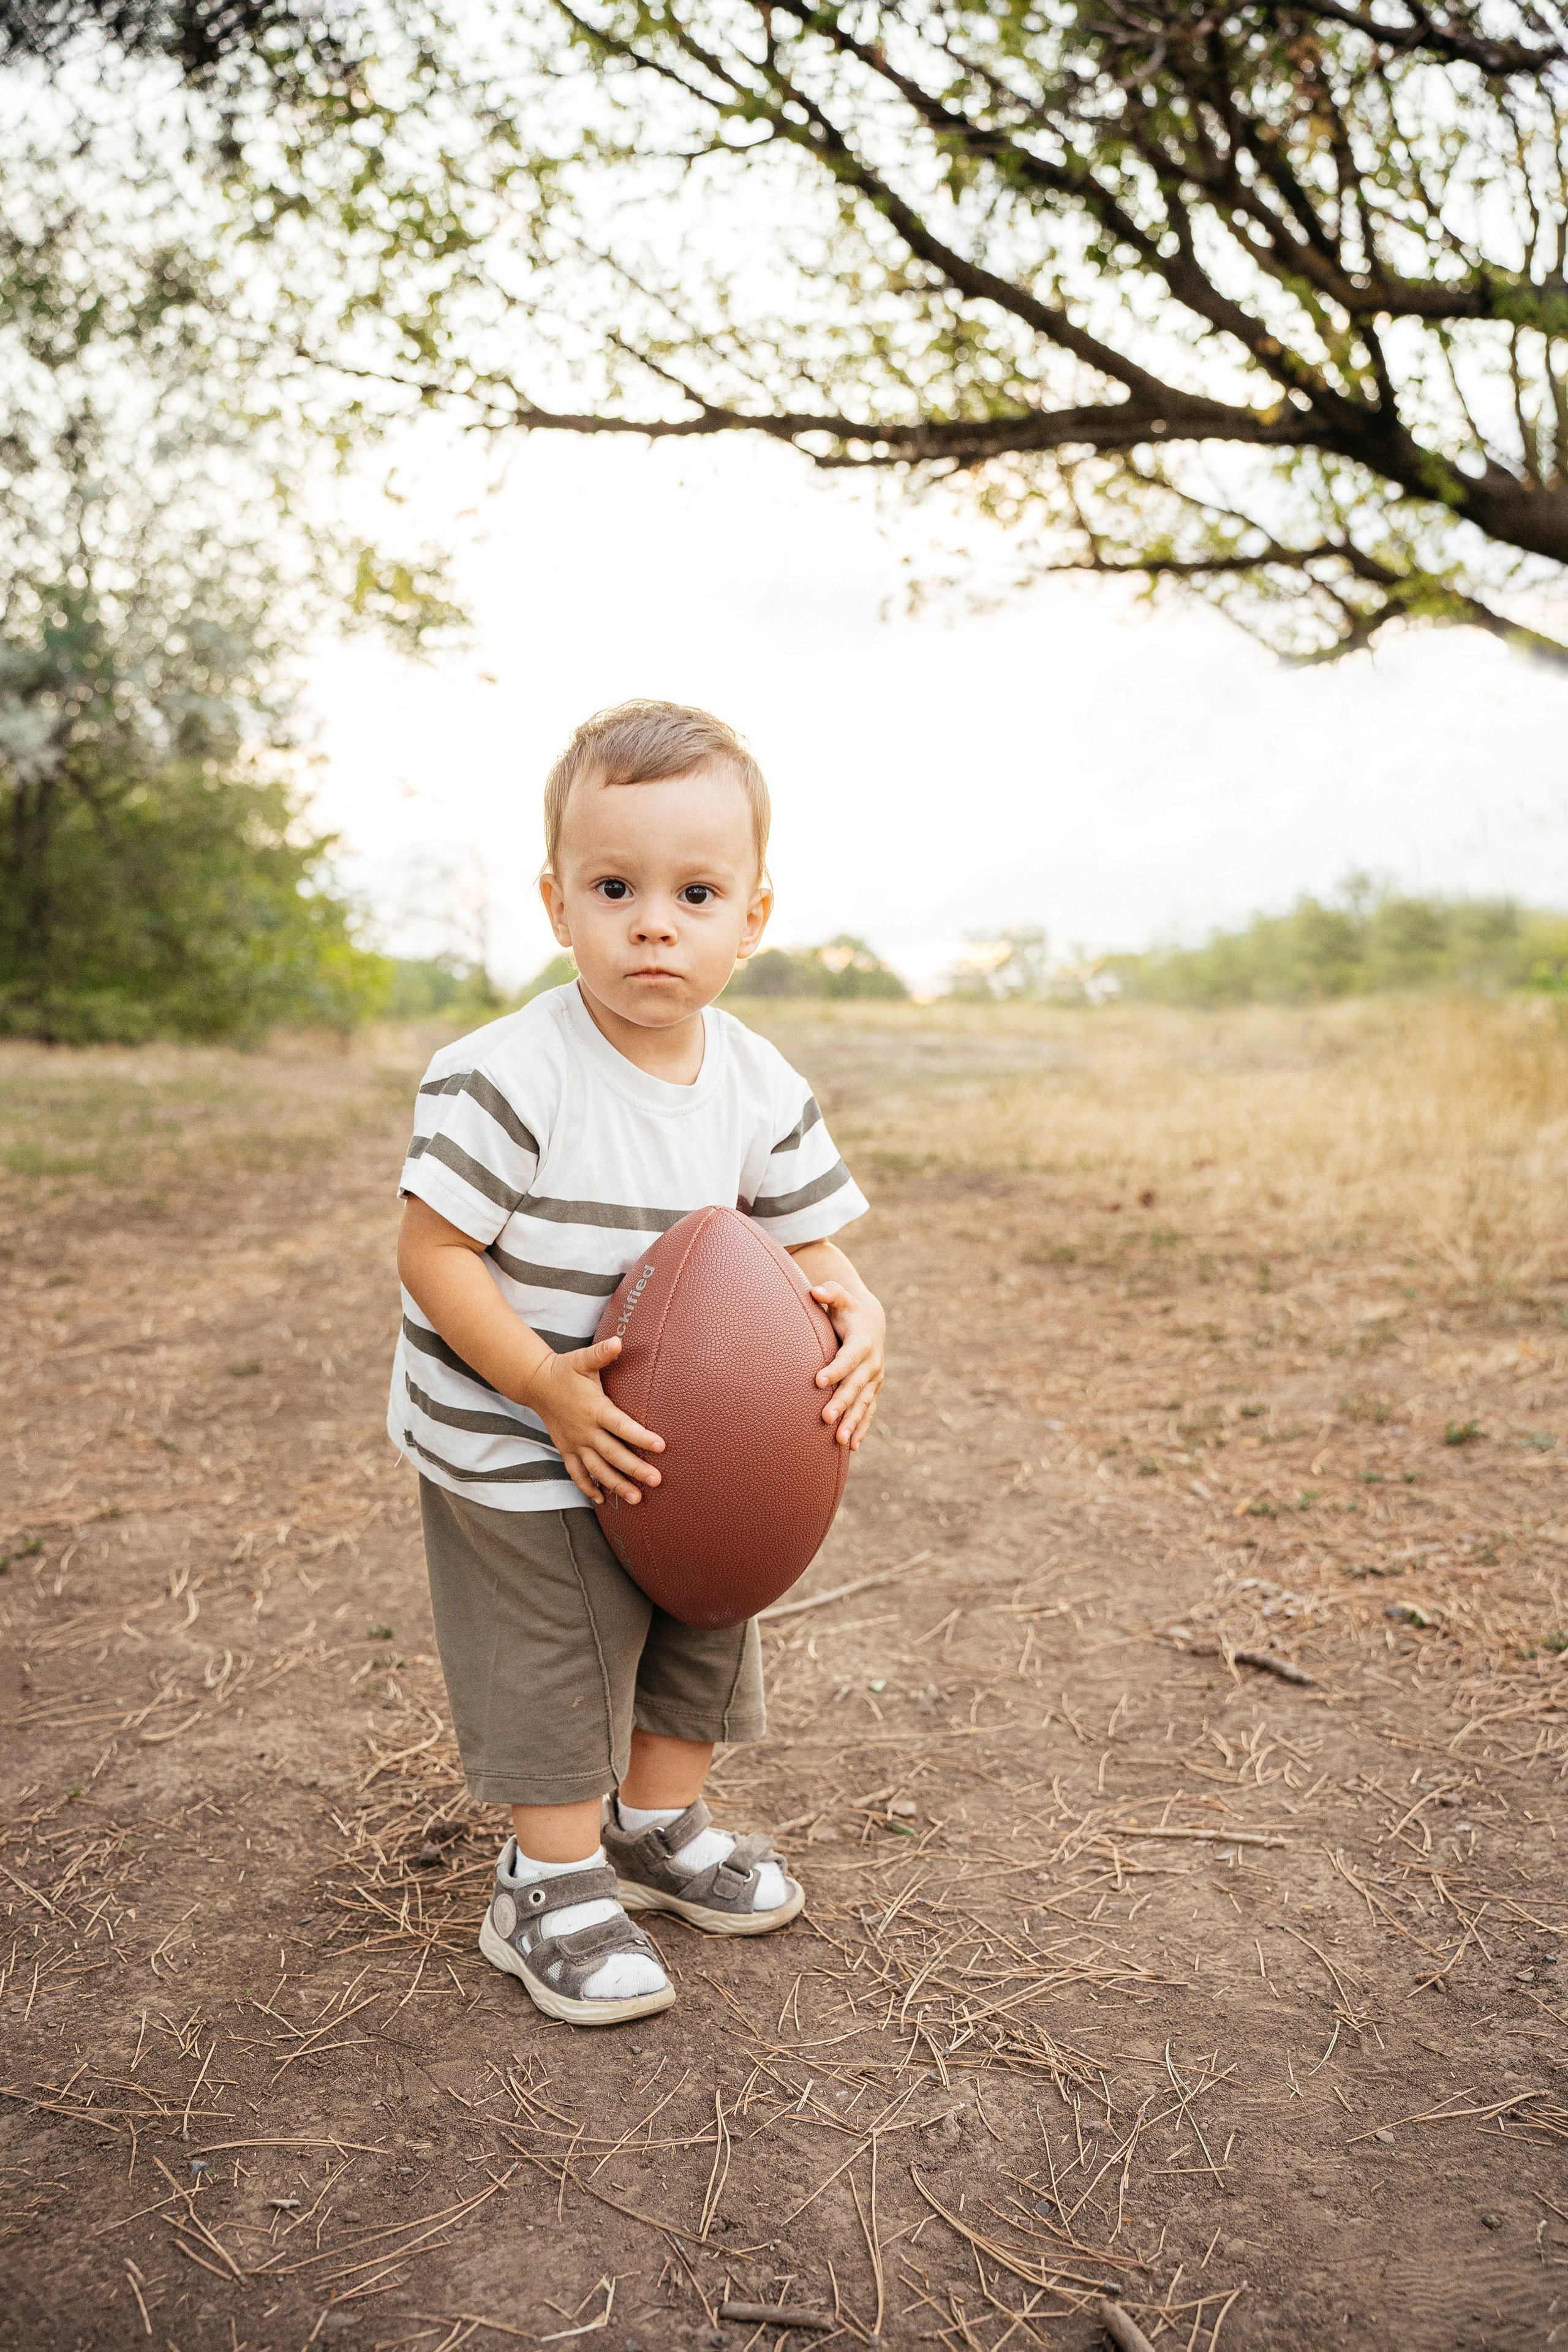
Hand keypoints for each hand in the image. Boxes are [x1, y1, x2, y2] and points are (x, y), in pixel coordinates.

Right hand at [527, 1337, 664, 1504]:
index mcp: (595, 1409)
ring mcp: (575, 1443)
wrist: (536, 1384)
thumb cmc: (565, 1370)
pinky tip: (601, 1500)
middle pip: (613, 1454)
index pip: (621, 1426)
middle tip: (656, 1481)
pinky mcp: (566, 1450)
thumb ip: (602, 1353)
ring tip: (636, 1498)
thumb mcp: (583, 1359)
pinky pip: (576, 1473)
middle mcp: (585, 1430)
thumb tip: (618, 1341)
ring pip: (597, 1469)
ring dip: (616, 1485)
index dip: (641, 1437)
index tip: (661, 1446)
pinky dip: (588, 1487)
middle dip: (635, 1469)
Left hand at [809, 1281, 885, 1449]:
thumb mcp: (841, 1298)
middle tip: (825, 1418)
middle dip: (842, 1403)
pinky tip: (852, 1447)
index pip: (848, 1358)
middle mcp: (872, 1364)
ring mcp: (874, 1380)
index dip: (835, 1370)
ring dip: (852, 1423)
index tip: (818, 1381)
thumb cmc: (847, 1311)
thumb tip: (815, 1291)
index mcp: (863, 1343)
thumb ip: (829, 1293)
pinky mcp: (872, 1391)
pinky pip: (868, 1412)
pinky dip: (862, 1428)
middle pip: (855, 1386)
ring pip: (863, 1405)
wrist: (871, 1322)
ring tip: (839, 1442)